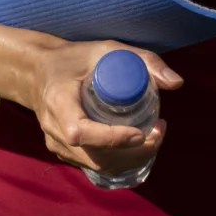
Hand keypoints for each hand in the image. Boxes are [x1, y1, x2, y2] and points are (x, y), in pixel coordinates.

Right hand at [25, 39, 183, 176]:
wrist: (39, 74)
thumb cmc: (74, 59)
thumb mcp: (108, 49)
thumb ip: (143, 60)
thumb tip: (177, 83)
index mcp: (58, 101)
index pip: (80, 132)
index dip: (112, 138)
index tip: (141, 133)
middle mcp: (54, 129)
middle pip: (95, 156)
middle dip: (133, 152)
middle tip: (159, 132)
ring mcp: (57, 145)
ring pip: (97, 165)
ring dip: (131, 159)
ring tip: (155, 137)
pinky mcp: (64, 153)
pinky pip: (94, 165)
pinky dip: (120, 161)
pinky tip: (139, 146)